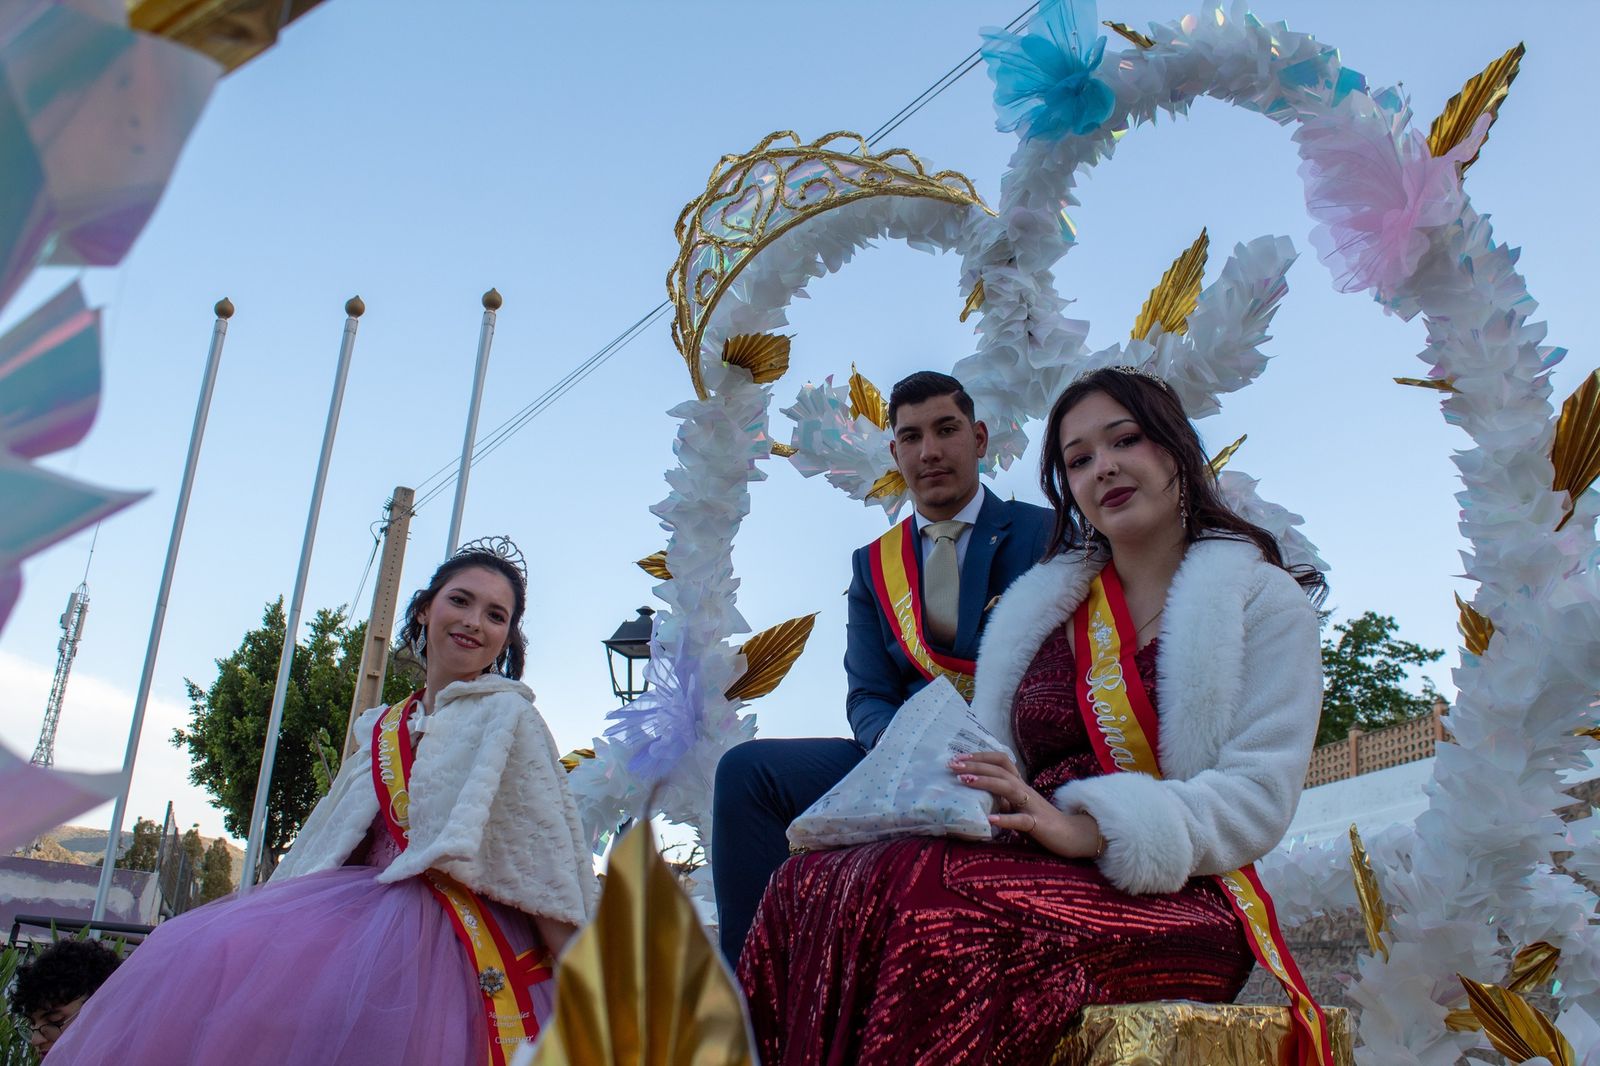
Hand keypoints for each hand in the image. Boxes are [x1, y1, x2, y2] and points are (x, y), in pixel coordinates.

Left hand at [951, 751, 1103, 859]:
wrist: (1073, 836)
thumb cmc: (1041, 822)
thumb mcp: (1017, 807)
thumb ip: (1001, 800)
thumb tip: (975, 796)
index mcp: (1019, 785)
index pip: (1000, 761)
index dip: (980, 756)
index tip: (958, 758)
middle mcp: (1025, 790)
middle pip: (1000, 769)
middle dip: (976, 764)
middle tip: (953, 764)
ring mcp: (1032, 806)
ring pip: (1008, 787)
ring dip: (986, 782)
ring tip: (965, 780)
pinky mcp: (1038, 824)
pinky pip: (1021, 820)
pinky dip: (1005, 819)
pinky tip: (990, 820)